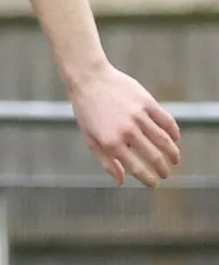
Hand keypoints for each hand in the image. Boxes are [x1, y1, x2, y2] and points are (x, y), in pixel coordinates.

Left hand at [70, 62, 181, 185]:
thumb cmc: (88, 112)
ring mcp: (138, 116)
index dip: (148, 178)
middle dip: (162, 169)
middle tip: (166, 174)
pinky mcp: (148, 102)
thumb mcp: (90, 139)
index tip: (154, 183)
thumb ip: (106, 161)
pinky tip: (176, 140)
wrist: (90, 81)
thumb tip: (122, 181)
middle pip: (153, 155)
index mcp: (110, 142)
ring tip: (175, 160)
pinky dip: (174, 132)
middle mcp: (126, 131)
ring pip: (163, 140)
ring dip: (172, 153)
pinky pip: (166, 121)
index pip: (136, 167)